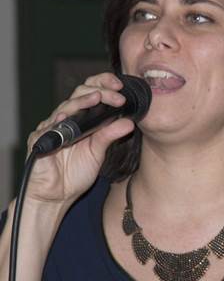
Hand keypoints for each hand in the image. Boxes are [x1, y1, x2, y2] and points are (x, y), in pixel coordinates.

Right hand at [25, 72, 135, 207]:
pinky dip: (55, 122)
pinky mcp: (39, 140)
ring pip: (65, 107)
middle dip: (99, 91)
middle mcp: (67, 120)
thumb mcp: (98, 152)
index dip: (104, 85)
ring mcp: (52, 128)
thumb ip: (110, 136)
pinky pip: (46, 128)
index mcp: (82, 119)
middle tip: (116, 94)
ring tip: (95, 98)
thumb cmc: (75, 173)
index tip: (120, 87)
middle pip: (79, 95)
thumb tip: (129, 122)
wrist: (57, 195)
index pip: (92, 93)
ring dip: (81, 102)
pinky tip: (64, 118)